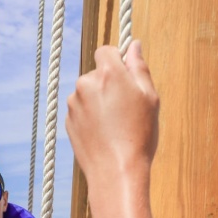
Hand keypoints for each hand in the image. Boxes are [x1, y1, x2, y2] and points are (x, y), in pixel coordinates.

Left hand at [65, 41, 158, 203]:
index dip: (117, 60)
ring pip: (87, 93)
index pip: (106, 50)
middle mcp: (85, 84)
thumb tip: (134, 45)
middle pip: (96, 73)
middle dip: (109, 83)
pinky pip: (81, 110)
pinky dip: (90, 116)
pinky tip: (103, 133)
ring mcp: (73, 104)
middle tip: (126, 106)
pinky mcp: (67, 121)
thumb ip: (139, 67)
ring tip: (115, 124)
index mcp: (107, 74)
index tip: (126, 74)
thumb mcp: (149, 97)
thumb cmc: (138, 135)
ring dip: (98, 100)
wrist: (115, 171)